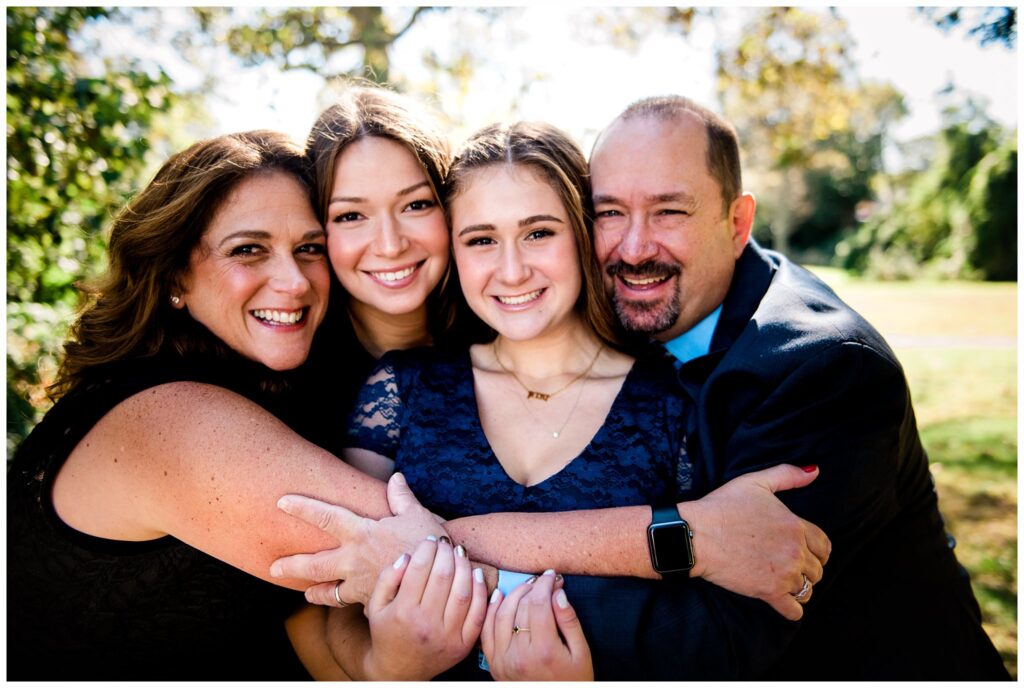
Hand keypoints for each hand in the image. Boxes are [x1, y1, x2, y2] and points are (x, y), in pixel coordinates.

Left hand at [271, 473, 446, 605]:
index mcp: (362, 533)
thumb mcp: (416, 514)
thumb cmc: (431, 542)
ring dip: (314, 592)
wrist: (444, 579)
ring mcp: (360, 584)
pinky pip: (353, 605)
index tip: (282, 502)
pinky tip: (346, 605)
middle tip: (273, 568)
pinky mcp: (371, 602)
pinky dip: (348, 604)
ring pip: (327, 591)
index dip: (302, 508)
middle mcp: (354, 559)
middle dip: (291, 565)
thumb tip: (395, 478)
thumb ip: (401, 497)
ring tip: (305, 594)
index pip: (325, 517)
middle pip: (313, 564)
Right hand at [363, 537, 487, 679]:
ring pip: (463, 591)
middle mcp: (427, 624)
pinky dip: (481, 590)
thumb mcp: (377, 607)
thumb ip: (388, 579)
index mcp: (404, 612)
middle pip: (443, 576)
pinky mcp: (463, 645)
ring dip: (464, 566)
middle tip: (446, 542)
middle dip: (445, 553)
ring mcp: (448, 636)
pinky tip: (477, 573)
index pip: (419, 569)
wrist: (399, 671)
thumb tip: (407, 556)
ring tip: (460, 553)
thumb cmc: (387, 633)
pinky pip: (478, 613)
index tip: (429, 540)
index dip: (426, 549)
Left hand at [481, 570, 592, 680]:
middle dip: (534, 587)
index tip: (552, 576)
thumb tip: (558, 593)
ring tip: (527, 586)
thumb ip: (569, 622)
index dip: (545, 585)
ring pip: (502, 614)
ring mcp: (503, 659)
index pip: (539, 604)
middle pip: (521, 607)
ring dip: (513, 594)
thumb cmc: (572, 681)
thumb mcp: (582, 653)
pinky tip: (500, 596)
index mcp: (543, 650)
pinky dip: (492, 610)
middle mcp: (519, 654)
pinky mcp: (494, 663)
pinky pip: (487, 630)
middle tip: (544, 581)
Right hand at [683, 464, 830, 620]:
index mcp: (796, 526)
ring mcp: (784, 574)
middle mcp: (795, 551)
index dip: (818, 551)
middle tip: (791, 568)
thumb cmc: (722, 507)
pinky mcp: (769, 593)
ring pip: (808, 589)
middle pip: (817, 569)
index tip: (807, 554)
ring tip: (786, 584)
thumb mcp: (755, 481)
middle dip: (808, 570)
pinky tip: (785, 604)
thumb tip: (814, 471)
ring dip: (800, 588)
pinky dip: (793, 610)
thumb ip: (787, 475)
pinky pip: (794, 610)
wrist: (696, 535)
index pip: (824, 546)